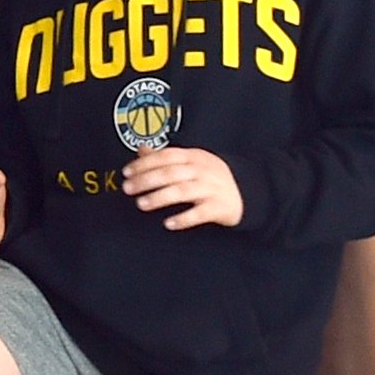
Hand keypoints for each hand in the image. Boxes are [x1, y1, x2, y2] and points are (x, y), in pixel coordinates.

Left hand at [124, 146, 244, 229]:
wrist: (247, 193)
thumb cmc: (211, 177)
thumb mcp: (191, 162)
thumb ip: (166, 157)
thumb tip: (141, 150)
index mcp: (193, 157)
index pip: (166, 156)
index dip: (144, 163)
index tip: (126, 172)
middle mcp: (202, 171)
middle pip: (171, 173)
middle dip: (146, 180)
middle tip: (127, 188)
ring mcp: (212, 188)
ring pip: (183, 191)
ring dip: (160, 197)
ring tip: (142, 204)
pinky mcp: (219, 207)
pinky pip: (200, 213)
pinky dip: (184, 218)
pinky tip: (169, 223)